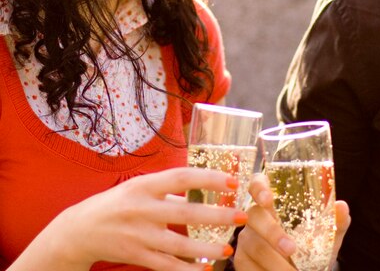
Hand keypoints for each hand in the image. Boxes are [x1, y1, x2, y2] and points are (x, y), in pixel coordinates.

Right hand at [10, 167, 246, 270]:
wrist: (79, 230)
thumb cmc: (118, 203)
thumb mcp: (140, 187)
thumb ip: (169, 188)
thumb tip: (207, 182)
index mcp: (145, 185)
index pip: (181, 178)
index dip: (208, 179)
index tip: (232, 182)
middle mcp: (142, 209)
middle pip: (185, 213)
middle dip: (216, 216)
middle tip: (241, 217)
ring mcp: (138, 235)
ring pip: (178, 245)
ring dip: (206, 248)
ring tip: (228, 249)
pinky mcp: (134, 256)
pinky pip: (165, 266)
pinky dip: (185, 270)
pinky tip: (204, 270)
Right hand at [233, 173, 350, 270]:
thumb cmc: (312, 248)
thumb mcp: (325, 236)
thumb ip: (334, 222)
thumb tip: (342, 207)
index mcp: (273, 203)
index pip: (258, 184)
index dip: (258, 187)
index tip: (267, 198)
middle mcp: (255, 218)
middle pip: (254, 216)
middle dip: (273, 233)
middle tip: (292, 250)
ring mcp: (246, 239)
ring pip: (254, 247)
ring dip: (275, 262)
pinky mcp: (241, 261)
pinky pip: (249, 266)